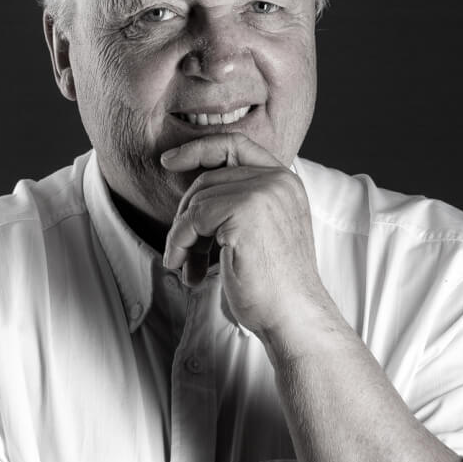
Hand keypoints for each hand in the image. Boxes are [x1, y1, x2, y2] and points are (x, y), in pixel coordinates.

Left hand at [160, 134, 328, 340]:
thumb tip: (190, 197)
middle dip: (187, 215)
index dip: (198, 148)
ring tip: (188, 266)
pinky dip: (180, 244)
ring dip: (182, 236)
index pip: (235, 145)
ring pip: (197, 200)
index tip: (168, 161)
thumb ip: (237, 205)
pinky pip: (193, 219)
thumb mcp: (260, 232)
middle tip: (184, 252)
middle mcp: (277, 181)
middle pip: (208, 178)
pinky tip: (188, 270)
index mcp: (285, 182)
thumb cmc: (274, 286)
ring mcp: (263, 193)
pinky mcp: (245, 212)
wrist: (294, 316)